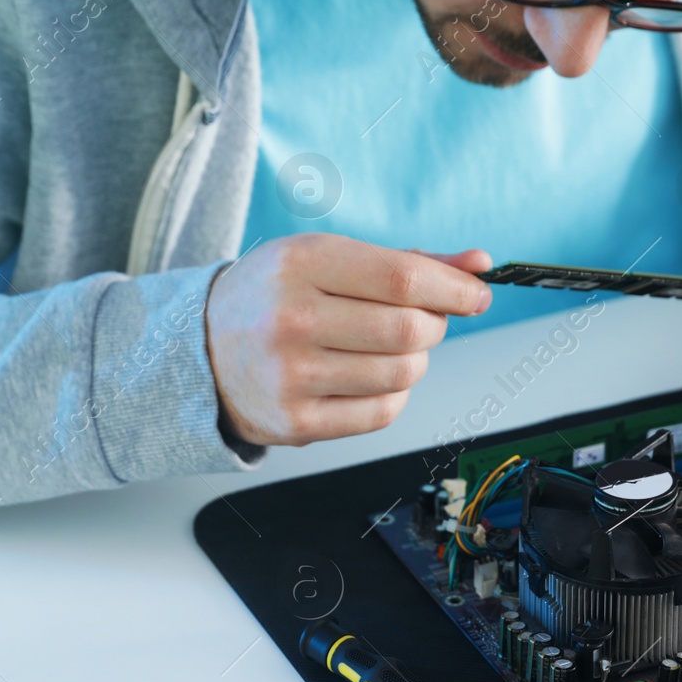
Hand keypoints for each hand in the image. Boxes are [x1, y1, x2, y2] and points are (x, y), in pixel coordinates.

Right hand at [205, 234, 492, 445]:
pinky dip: (392, 394)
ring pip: (403, 374)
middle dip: (434, 325)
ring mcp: (290, 376)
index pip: (402, 278)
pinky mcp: (295, 422)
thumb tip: (479, 265)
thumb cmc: (277, 296)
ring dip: (413, 361)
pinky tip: (367, 378)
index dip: (454, 289)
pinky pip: (383, 412)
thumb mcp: (328, 258)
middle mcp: (291, 318)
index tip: (477, 294)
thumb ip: (406, 261)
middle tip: (422, 321)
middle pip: (410, 330)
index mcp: (300, 262)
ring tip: (385, 348)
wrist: (202, 350)